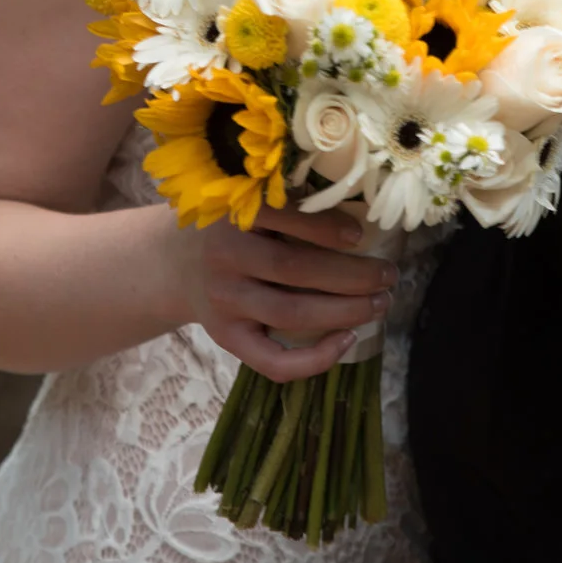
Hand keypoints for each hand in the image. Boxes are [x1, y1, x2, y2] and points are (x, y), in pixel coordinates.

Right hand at [172, 204, 400, 380]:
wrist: (172, 263)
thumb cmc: (228, 227)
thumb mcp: (245, 201)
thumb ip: (287, 205)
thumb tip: (362, 214)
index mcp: (231, 215)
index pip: (281, 217)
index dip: (324, 227)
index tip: (359, 234)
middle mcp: (223, 258)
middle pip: (294, 269)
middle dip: (352, 275)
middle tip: (389, 274)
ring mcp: (224, 302)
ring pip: (290, 313)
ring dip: (345, 312)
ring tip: (380, 304)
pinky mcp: (226, 337)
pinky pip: (272, 360)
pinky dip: (315, 359)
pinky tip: (347, 341)